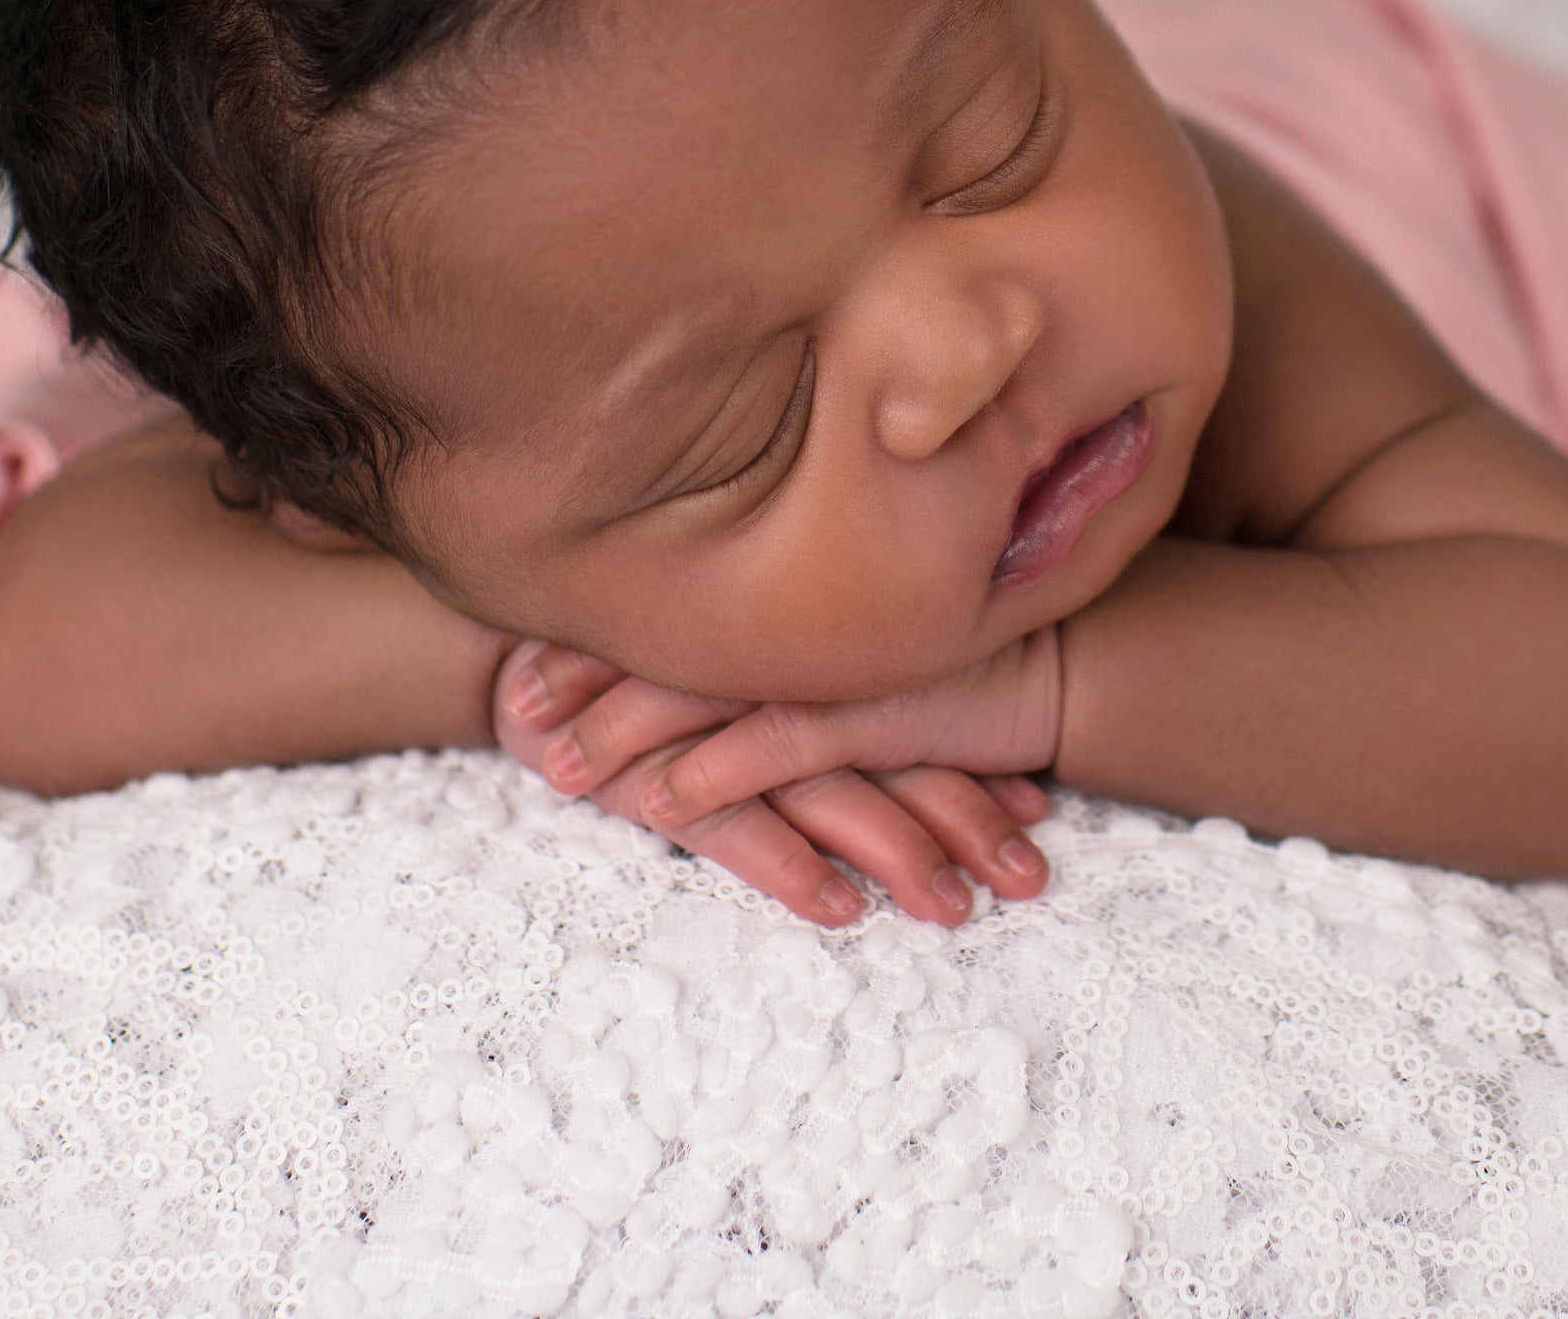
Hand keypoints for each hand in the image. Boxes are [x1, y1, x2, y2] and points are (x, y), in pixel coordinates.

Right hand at [495, 639, 1055, 928]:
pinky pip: (730, 825)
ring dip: (894, 851)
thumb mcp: (743, 681)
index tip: (1041, 816)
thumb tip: (936, 760)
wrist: (525, 656)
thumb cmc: (652, 675)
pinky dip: (785, 864)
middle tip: (1029, 882)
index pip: (910, 724)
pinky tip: (836, 907)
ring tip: (952, 910)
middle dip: (964, 823)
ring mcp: (717, 737)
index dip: (974, 771)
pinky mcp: (653, 778)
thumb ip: (825, 707)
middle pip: (890, 761)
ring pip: (827, 793)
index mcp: (805, 676)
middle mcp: (775, 700)